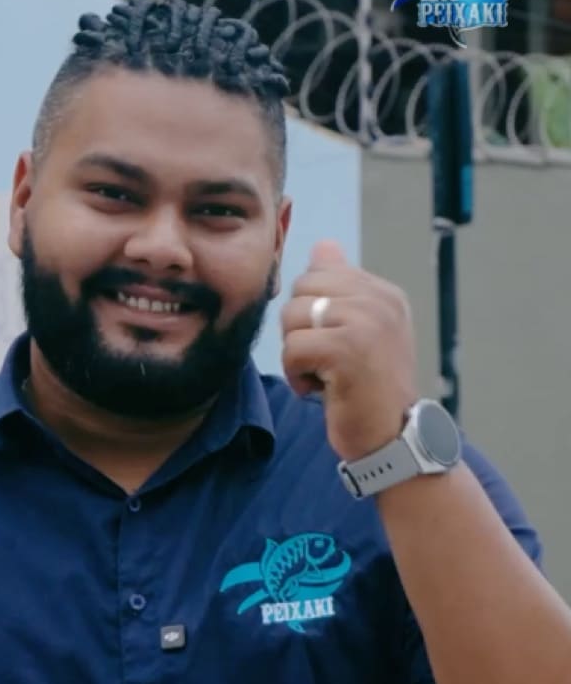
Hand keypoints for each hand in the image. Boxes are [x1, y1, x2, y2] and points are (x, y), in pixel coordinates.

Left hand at [281, 240, 417, 460]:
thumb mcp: (359, 329)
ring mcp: (366, 322)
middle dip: (300, 329)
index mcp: (382, 292)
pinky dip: (295, 374)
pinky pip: (292, 348)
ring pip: (292, 318)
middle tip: (325, 360)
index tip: (333, 342)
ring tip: (324, 375)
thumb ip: (340, 286)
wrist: (391, 438)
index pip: (318, 273)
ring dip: (296, 354)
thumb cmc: (368, 387)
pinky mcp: (347, 349)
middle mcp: (379, 300)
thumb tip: (323, 244)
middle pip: (300, 291)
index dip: (310, 312)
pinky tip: (319, 389)